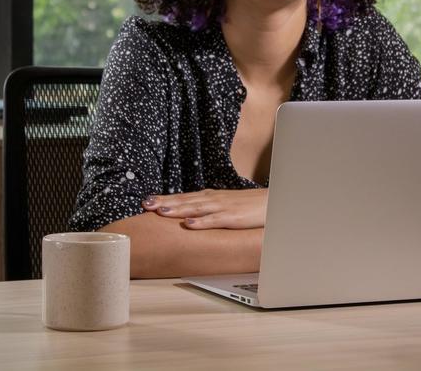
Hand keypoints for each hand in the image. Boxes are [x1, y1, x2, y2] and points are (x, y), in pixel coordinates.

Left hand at [142, 188, 267, 229]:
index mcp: (211, 197)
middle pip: (186, 200)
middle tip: (146, 204)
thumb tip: (191, 216)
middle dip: (165, 202)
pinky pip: (215, 220)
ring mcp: (223, 207)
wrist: (275, 202)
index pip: (184, 196)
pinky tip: (188, 224)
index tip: (147, 200)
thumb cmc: (250, 206)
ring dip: (178, 209)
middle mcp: (214, 199)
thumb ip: (210, 210)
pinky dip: (201, 222)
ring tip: (160, 211)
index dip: (166, 198)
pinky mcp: (234, 217)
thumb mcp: (227, 205)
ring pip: (196, 208)